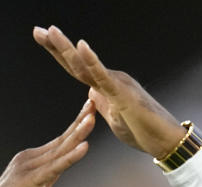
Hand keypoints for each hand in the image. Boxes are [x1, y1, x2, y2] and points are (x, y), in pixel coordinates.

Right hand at [0, 100, 95, 186]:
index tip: (90, 112)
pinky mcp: (28, 182)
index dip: (76, 127)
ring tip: (91, 118)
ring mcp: (27, 169)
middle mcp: (28, 160)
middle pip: (61, 140)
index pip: (59, 142)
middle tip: (94, 102)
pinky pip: (54, 168)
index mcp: (30, 161)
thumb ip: (49, 177)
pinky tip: (83, 148)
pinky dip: (70, 157)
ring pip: (58, 150)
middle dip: (79, 121)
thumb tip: (61, 167)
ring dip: (77, 133)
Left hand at [33, 25, 186, 159]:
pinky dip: (92, 61)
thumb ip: (101, 102)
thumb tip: (91, 92)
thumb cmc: (142, 130)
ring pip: (87, 65)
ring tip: (52, 32)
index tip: (42, 38)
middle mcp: (109, 79)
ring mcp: (117, 84)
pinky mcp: (123, 93)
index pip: (76, 68)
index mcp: (104, 86)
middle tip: (37, 31)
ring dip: (68, 48)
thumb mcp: (113, 116)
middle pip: (77, 62)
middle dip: (56, 45)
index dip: (58, 53)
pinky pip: (104, 76)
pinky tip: (82, 46)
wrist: (163, 141)